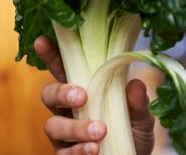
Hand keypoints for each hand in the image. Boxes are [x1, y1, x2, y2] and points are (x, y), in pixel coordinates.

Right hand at [35, 36, 154, 154]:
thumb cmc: (134, 130)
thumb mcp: (142, 116)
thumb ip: (138, 102)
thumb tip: (135, 85)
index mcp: (84, 88)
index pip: (64, 68)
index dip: (51, 54)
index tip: (43, 40)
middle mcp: (68, 109)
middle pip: (49, 94)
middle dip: (62, 92)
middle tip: (82, 96)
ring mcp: (64, 133)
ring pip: (53, 125)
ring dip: (76, 127)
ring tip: (100, 131)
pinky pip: (62, 153)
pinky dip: (78, 150)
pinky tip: (94, 150)